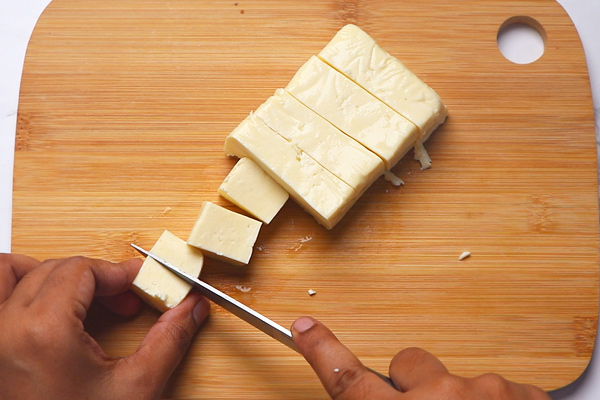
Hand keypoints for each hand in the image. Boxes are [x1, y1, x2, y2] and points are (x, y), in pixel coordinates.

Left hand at [0, 253, 209, 399]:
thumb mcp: (135, 390)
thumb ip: (169, 340)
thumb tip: (191, 308)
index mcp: (42, 331)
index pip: (82, 269)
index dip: (119, 272)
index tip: (139, 283)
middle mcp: (3, 329)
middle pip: (53, 268)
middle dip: (95, 276)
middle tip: (123, 299)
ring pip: (7, 272)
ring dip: (43, 272)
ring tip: (76, 294)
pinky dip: (16, 290)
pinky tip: (46, 312)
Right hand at [291, 317, 549, 399]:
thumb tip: (374, 398)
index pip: (345, 377)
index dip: (321, 349)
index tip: (305, 327)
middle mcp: (437, 397)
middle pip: (408, 364)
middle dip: (414, 384)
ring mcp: (483, 392)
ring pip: (458, 378)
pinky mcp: (521, 395)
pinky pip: (500, 388)